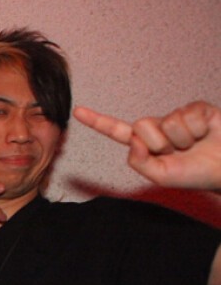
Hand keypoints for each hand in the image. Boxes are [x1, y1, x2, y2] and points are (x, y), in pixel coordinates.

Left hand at [74, 102, 220, 191]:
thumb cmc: (195, 174)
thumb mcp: (161, 175)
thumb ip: (139, 162)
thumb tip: (132, 141)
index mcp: (146, 144)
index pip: (118, 131)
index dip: (98, 121)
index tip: (78, 112)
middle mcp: (159, 127)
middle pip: (142, 126)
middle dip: (161, 143)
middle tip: (179, 152)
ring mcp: (177, 116)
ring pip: (167, 122)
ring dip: (183, 139)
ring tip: (196, 145)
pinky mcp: (197, 109)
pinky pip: (187, 115)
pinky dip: (198, 129)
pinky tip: (207, 133)